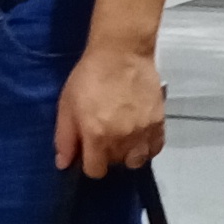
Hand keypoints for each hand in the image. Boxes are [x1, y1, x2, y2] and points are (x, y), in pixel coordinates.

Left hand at [54, 44, 166, 177]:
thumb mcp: (67, 105)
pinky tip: (138, 134)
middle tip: (104, 134)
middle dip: (107, 154)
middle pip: (116, 164)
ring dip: (128, 153)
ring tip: (123, 137)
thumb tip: (64, 164)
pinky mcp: (159, 122)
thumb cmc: (89, 77)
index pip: (95, 171)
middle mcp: (123, 139)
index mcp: (97, 136)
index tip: (89, 151)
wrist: (122, 52)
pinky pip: (155, 147)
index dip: (90, 163)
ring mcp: (143, 132)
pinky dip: (147, 146)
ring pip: (137, 160)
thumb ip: (65, 138)